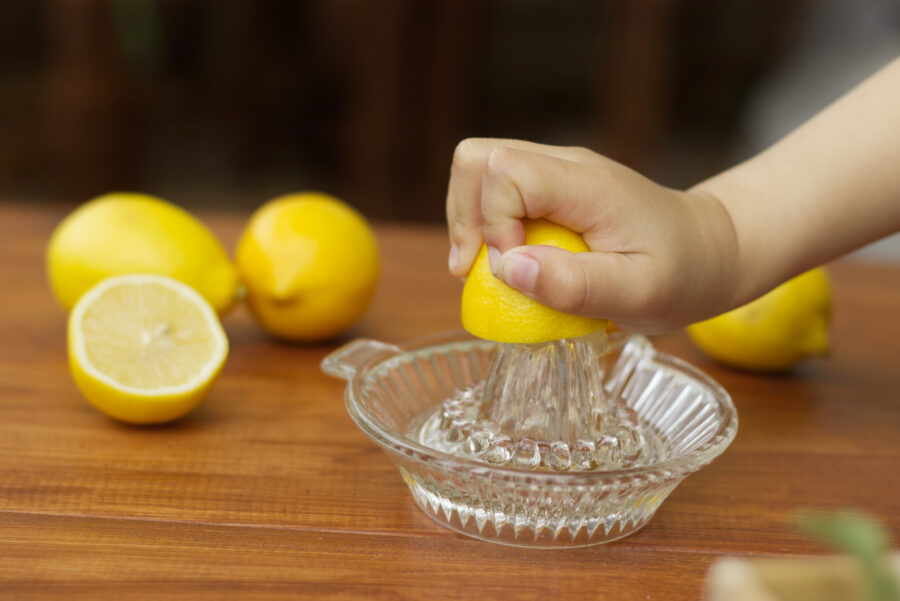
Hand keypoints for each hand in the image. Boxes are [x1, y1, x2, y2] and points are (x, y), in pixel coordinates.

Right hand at [446, 138, 739, 332]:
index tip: (512, 271)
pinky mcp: (552, 189)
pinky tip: (505, 264)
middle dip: (465, 216)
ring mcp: (557, 173)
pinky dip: (486, 227)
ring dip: (469, 222)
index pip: (504, 170)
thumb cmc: (683, 274)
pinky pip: (496, 191)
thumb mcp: (641, 295)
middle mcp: (565, 165)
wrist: (710, 251)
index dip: (492, 222)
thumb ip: (576, 284)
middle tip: (477, 270)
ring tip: (487, 271)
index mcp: (586, 184)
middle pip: (477, 158)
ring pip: (478, 170)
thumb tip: (508, 268)